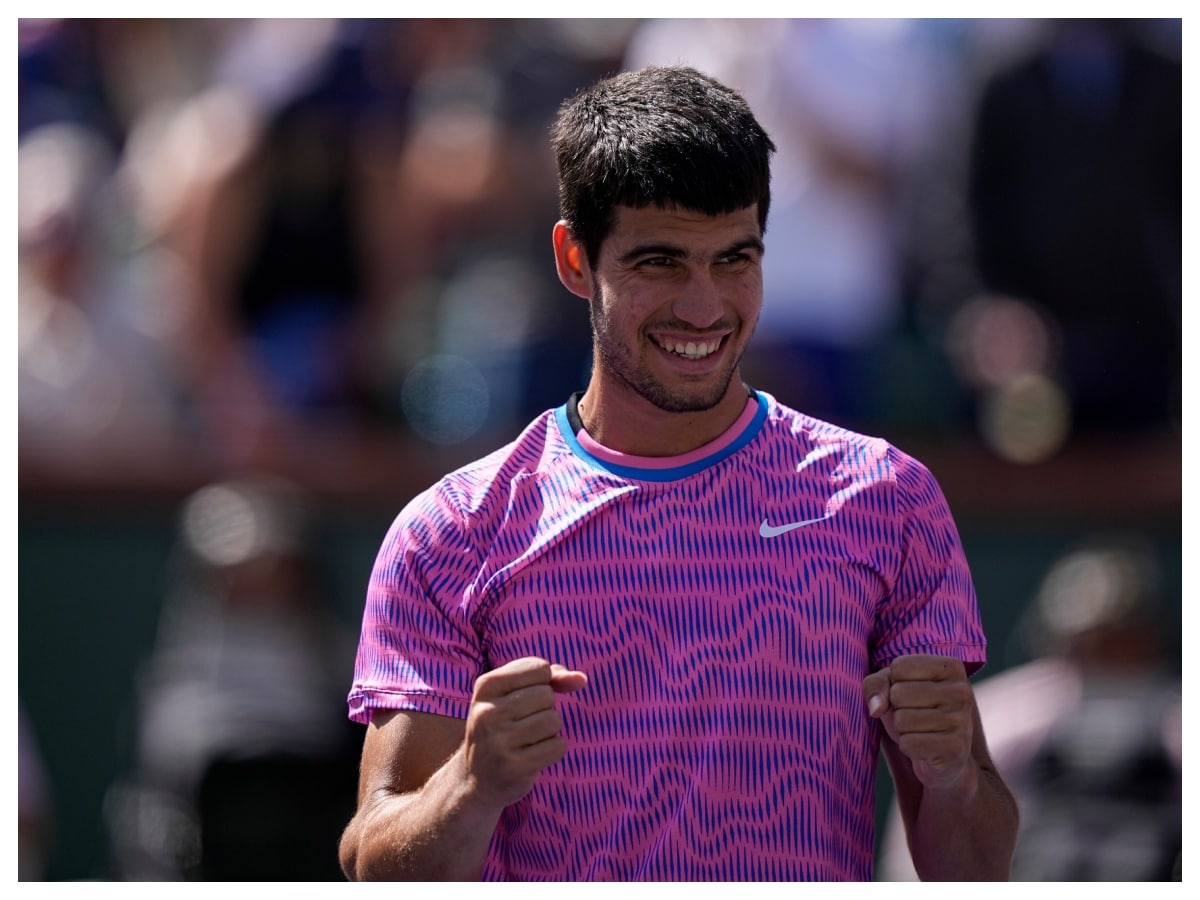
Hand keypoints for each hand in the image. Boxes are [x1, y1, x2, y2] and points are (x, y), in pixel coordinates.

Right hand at [462, 657, 586, 809]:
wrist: (478, 777)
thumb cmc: (504, 725)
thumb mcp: (515, 693)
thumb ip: (552, 678)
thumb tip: (581, 679)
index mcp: (485, 686)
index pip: (539, 668)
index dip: (543, 682)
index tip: (524, 696)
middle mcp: (487, 712)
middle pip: (547, 695)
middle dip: (545, 707)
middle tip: (524, 721)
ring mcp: (498, 742)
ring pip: (554, 720)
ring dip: (550, 729)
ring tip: (529, 738)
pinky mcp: (513, 767)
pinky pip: (557, 747)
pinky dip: (553, 749)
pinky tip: (533, 754)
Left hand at [862, 654, 974, 791]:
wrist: (943, 755)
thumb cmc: (916, 710)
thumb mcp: (894, 687)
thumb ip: (876, 684)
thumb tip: (876, 708)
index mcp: (951, 667)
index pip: (899, 666)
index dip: (894, 682)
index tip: (912, 691)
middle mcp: (962, 691)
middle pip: (899, 693)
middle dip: (896, 707)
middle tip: (915, 714)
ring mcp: (962, 720)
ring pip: (902, 719)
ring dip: (901, 728)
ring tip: (920, 729)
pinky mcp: (955, 748)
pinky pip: (908, 744)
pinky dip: (908, 747)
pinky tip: (924, 746)